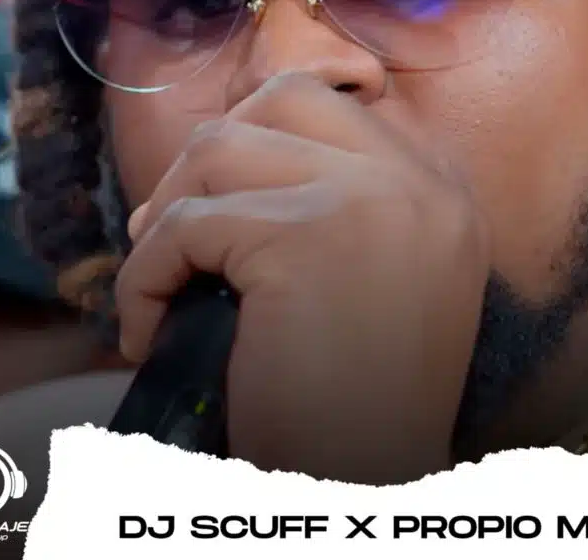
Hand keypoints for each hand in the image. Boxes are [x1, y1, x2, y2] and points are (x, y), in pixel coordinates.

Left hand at [115, 72, 489, 483]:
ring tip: (164, 279)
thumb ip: (336, 201)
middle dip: (215, 151)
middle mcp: (421, 181)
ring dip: (170, 211)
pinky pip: (183, 226)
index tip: (227, 195)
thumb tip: (226, 148)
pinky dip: (143, 277)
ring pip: (222, 145)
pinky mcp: (304, 236)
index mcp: (443, 190)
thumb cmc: (362, 401)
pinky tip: (147, 330)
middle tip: (179, 226)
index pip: (343, 104)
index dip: (269, 135)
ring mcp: (369, 199)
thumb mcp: (377, 276)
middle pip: (286, 97)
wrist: (369, 489)